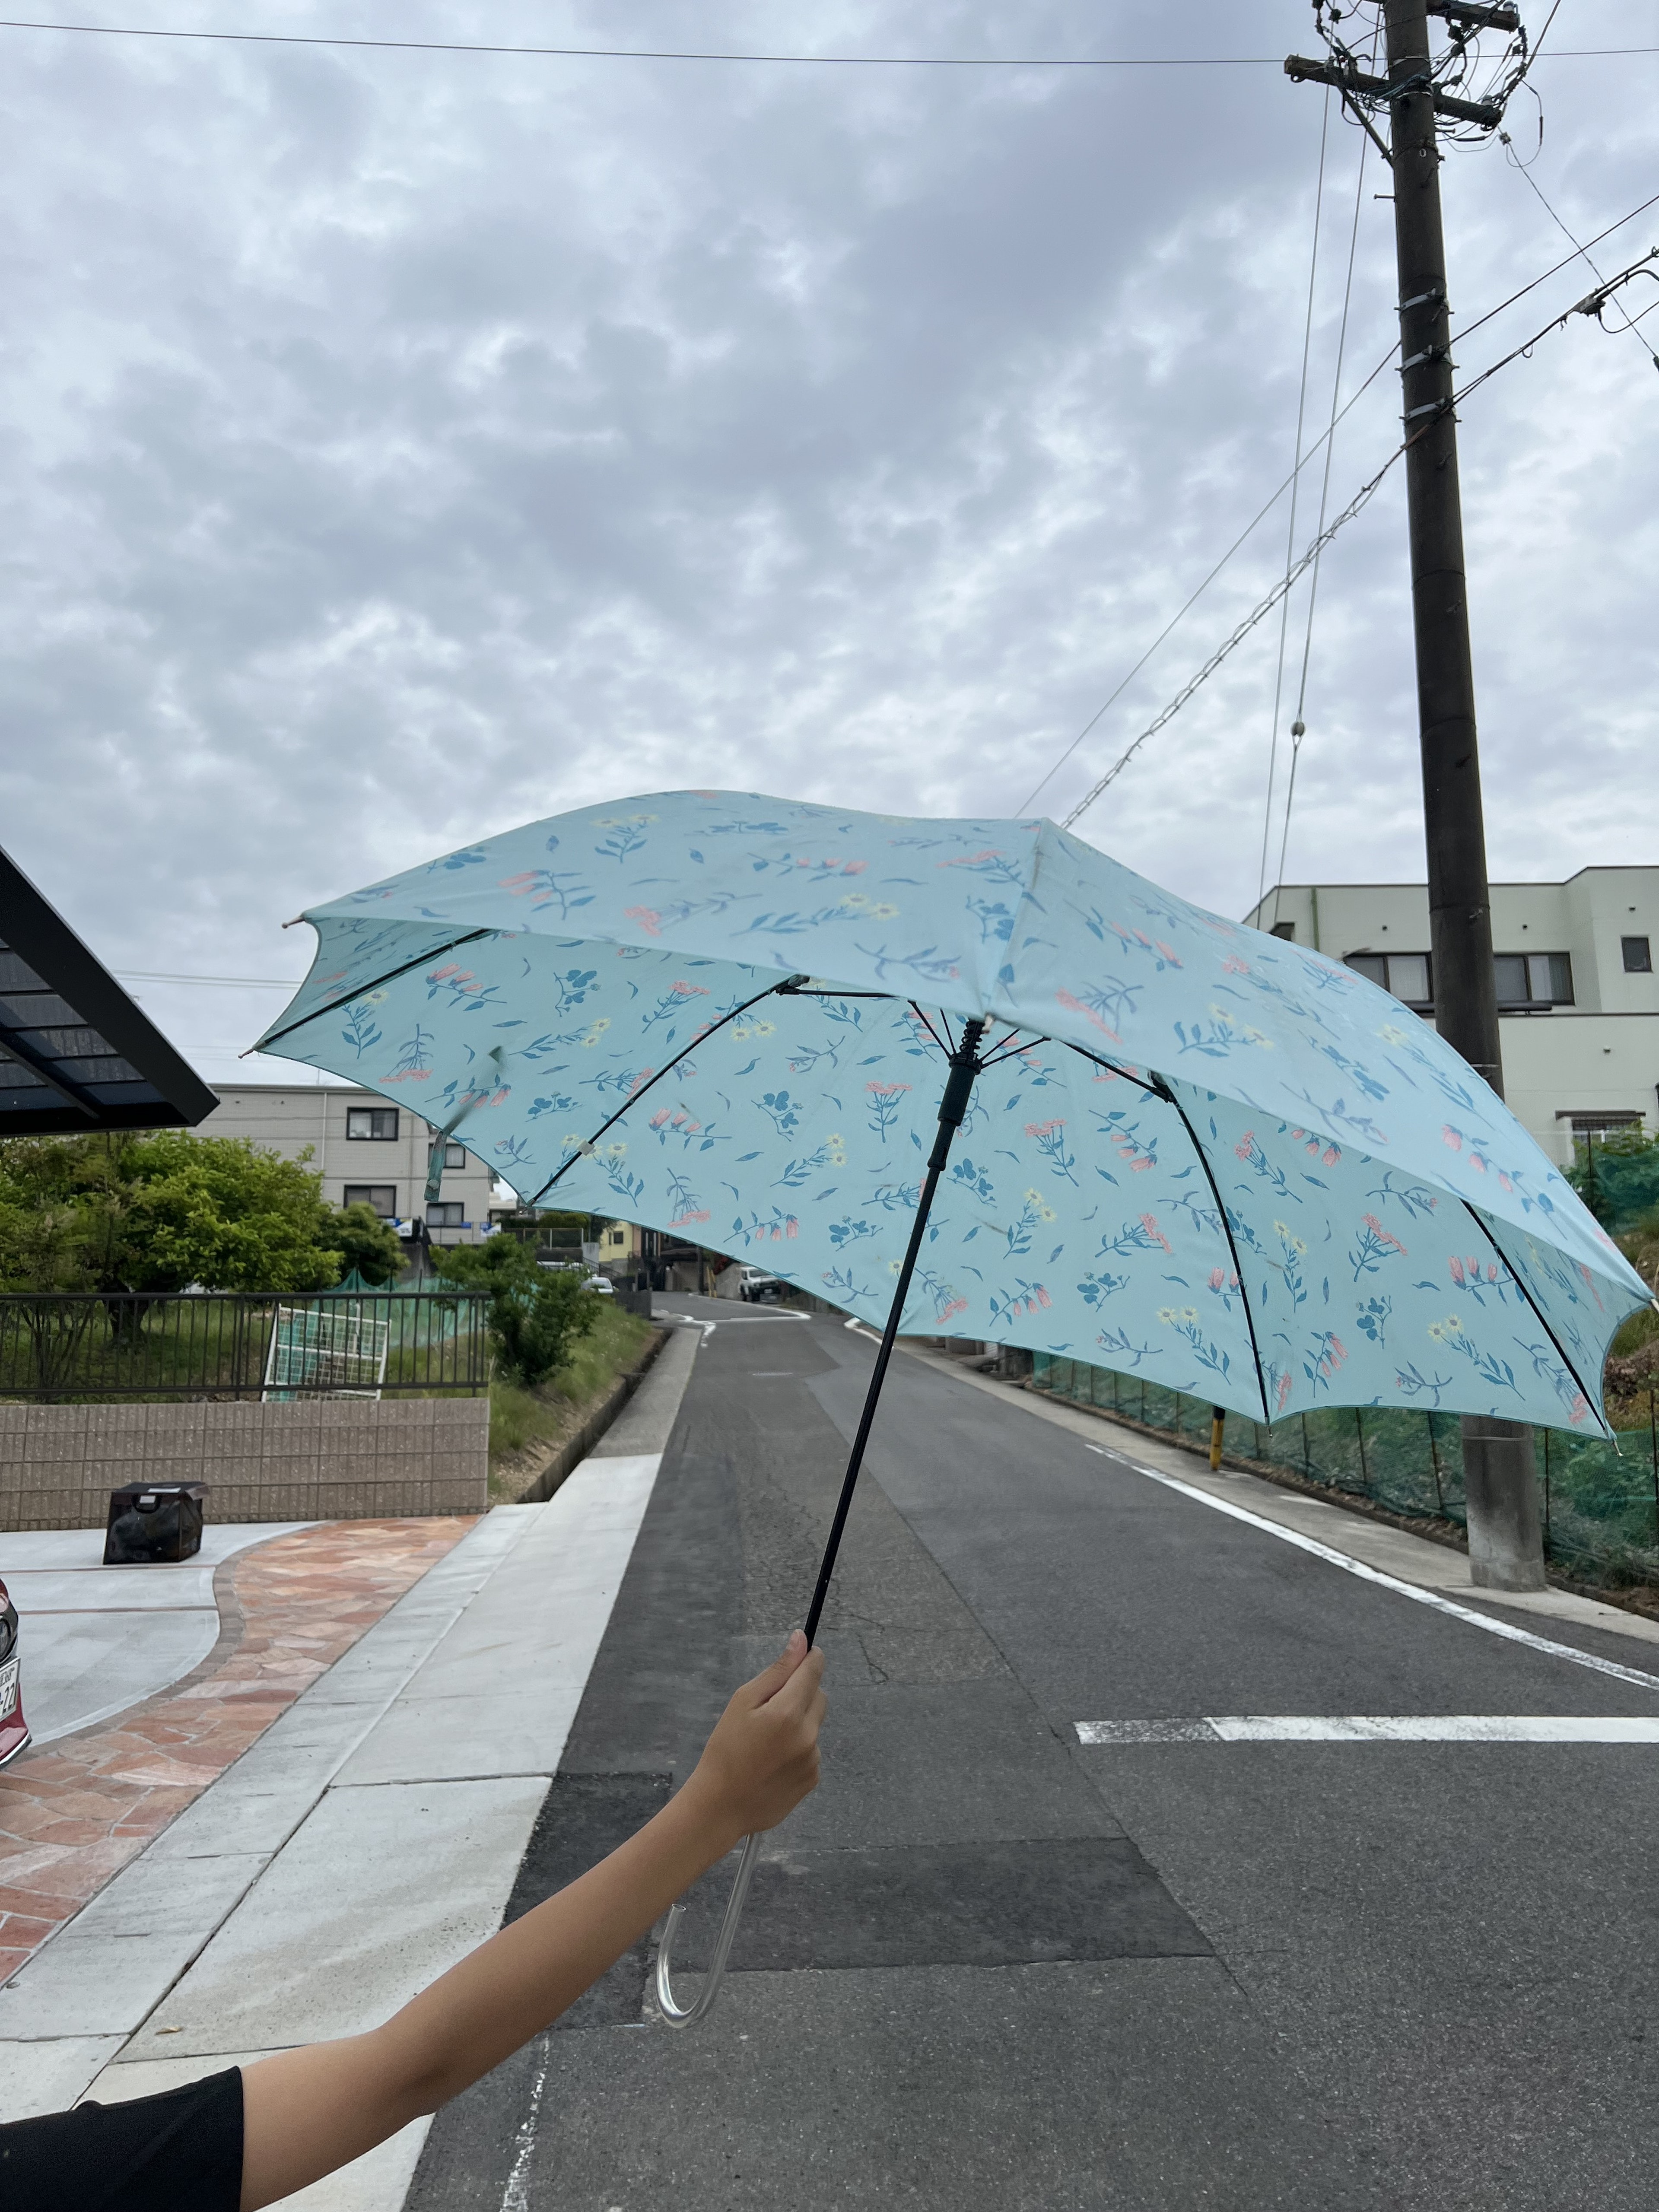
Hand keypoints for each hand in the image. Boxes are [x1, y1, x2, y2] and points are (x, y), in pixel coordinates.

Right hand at [682, 1631, 826, 1848]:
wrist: (721, 1806)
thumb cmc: (725, 1749)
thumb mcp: (742, 1702)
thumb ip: (777, 1671)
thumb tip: (800, 1640)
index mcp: (789, 1712)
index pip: (814, 1671)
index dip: (809, 1658)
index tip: (802, 1656)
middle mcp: (808, 1735)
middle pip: (818, 1696)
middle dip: (801, 1693)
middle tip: (770, 1708)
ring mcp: (813, 1760)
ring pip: (814, 1725)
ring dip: (798, 1724)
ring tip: (766, 1743)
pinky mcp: (812, 1779)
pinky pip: (811, 1751)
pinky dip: (797, 1750)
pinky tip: (772, 1763)